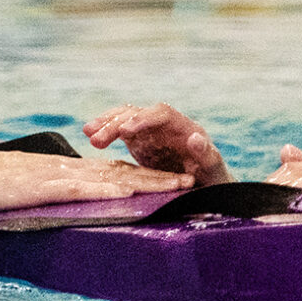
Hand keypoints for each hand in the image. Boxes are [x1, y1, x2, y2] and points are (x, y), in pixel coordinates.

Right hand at [0, 148, 189, 212]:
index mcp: (57, 171)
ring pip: (113, 176)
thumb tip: (55, 212)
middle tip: (189, 179)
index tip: (165, 181)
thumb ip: (39, 199)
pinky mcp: (47, 185)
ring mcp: (57, 175)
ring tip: (179, 185)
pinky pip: (87, 187)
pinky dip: (115, 190)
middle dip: (156, 176)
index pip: (106, 172)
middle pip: (119, 170)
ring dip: (148, 181)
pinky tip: (136, 195)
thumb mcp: (17, 194)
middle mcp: (64, 168)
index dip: (138, 176)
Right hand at [82, 103, 232, 184]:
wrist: (206, 187)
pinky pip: (119, 130)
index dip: (142, 119)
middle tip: (96, 137)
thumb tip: (194, 137)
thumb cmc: (214, 179)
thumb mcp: (214, 169)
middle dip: (117, 122)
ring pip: (125, 118)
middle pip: (138, 113)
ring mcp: (151, 131)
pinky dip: (106, 131)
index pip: (161, 113)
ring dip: (106, 123)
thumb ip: (207, 154)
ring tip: (87, 132)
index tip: (125, 130)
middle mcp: (165, 124)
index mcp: (183, 126)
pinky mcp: (140, 141)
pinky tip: (90, 136)